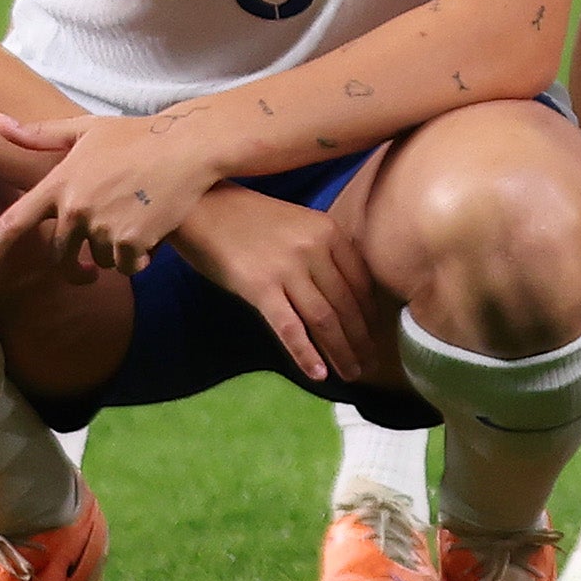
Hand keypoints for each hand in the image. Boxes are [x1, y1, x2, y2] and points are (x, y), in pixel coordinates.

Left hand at [0, 105, 229, 281]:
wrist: (189, 146)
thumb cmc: (137, 136)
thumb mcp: (87, 130)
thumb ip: (40, 134)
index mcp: (59, 185)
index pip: (12, 224)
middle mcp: (75, 209)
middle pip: (60, 256)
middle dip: (75, 265)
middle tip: (89, 266)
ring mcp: (104, 226)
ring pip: (98, 261)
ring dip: (111, 254)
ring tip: (132, 228)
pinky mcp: (133, 240)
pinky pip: (126, 266)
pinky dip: (137, 258)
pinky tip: (150, 236)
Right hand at [161, 183, 389, 386]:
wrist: (202, 207)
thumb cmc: (251, 220)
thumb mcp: (299, 225)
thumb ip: (323, 252)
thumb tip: (346, 294)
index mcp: (329, 232)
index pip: (361, 282)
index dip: (371, 315)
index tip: (378, 337)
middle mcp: (314, 248)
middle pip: (346, 304)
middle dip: (362, 339)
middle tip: (371, 364)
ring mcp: (287, 268)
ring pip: (324, 318)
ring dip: (341, 351)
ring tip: (352, 374)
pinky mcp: (259, 287)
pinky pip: (289, 327)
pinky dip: (306, 353)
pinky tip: (318, 373)